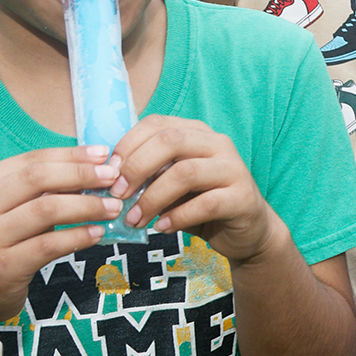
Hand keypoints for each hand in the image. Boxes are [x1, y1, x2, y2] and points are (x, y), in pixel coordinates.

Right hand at [0, 146, 122, 335]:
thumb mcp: (8, 212)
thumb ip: (40, 191)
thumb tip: (92, 171)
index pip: (31, 160)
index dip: (70, 155)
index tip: (103, 154)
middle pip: (38, 179)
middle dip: (81, 174)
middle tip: (113, 178)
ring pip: (46, 210)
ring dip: (86, 206)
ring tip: (112, 207)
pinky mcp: (3, 266)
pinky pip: (49, 245)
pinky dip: (78, 236)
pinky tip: (98, 233)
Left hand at [107, 115, 283, 264]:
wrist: (247, 232)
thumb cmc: (203, 205)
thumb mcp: (173, 184)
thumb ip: (150, 174)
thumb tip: (109, 179)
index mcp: (198, 133)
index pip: (158, 124)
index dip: (129, 144)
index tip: (108, 172)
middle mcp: (218, 144)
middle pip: (171, 141)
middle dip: (137, 167)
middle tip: (117, 195)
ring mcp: (233, 168)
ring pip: (185, 172)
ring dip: (153, 198)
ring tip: (135, 219)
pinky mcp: (243, 197)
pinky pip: (205, 203)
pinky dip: (178, 217)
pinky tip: (162, 228)